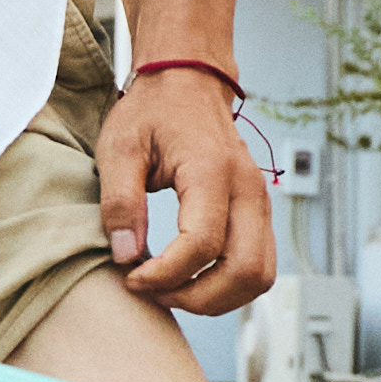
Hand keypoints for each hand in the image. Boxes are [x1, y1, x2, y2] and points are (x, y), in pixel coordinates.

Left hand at [99, 69, 276, 317]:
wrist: (188, 83)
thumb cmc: (151, 112)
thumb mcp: (119, 148)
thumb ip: (120, 202)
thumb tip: (126, 257)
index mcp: (212, 170)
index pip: (201, 244)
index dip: (165, 275)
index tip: (130, 277)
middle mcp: (248, 188)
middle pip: (243, 271)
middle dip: (196, 298)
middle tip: (152, 291)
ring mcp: (261, 202)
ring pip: (259, 276)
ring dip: (217, 299)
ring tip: (171, 290)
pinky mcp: (260, 213)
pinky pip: (259, 265)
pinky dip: (229, 286)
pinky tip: (191, 279)